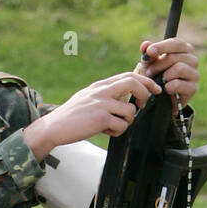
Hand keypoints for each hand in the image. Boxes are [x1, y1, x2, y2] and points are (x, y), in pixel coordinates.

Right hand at [23, 70, 161, 160]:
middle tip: (142, 105)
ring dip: (127, 121)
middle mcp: (102, 91)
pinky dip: (117, 131)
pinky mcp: (100, 119)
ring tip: (114, 126)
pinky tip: (106, 131)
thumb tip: (123, 98)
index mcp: (100, 85)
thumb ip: (104, 95)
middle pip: (133, 83)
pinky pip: (121, 125)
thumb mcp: (87, 98)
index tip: (153, 89)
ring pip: (130, 110)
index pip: (128, 75)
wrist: (53, 127)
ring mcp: (101, 104)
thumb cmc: (70, 116)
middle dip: (144, 94)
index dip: (145, 81)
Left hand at [137, 37, 198, 101]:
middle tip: (149, 73)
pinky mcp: (193, 88)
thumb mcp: (149, 64)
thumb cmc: (156, 76)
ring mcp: (194, 73)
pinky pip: (179, 83)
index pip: (176, 43)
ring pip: (179, 68)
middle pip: (175, 56)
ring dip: (164, 75)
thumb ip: (148, 54)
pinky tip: (165, 88)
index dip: (162, 46)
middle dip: (159, 65)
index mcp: (184, 49)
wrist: (160, 99)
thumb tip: (145, 44)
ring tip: (157, 81)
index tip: (149, 52)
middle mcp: (192, 60)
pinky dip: (169, 86)